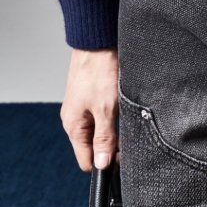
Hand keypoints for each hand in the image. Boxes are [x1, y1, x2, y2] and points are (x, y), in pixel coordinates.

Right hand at [60, 47, 118, 172]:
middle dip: (113, 148)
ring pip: (101, 130)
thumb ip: (104, 138)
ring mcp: (85, 107)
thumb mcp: (105, 109)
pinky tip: (125, 110)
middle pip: (95, 146)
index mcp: (74, 126)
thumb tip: (101, 165)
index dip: (105, 165)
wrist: (98, 41)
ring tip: (129, 122)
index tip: (124, 162)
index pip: (86, 160)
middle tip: (132, 140)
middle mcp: (77, 119)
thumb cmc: (99, 71)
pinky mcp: (94, 95)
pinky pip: (104, 115)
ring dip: (116, 131)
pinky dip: (115, 117)